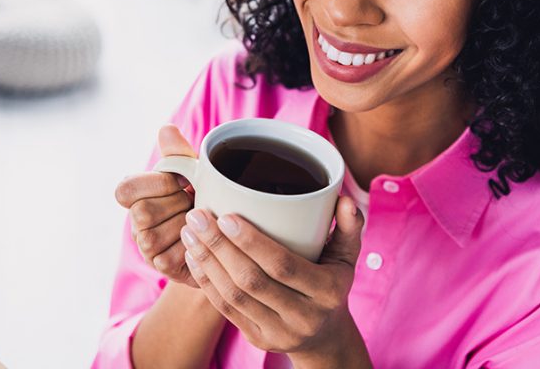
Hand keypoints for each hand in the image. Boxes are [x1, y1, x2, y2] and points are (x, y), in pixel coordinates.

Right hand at [114, 124, 198, 287]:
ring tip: (201, 220)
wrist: (226, 233)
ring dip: (183, 227)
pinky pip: (168, 259)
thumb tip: (166, 130)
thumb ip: (179, 154)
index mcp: (140, 193)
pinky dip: (191, 247)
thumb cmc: (206, 195)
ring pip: (152, 238)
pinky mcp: (161, 266)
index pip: (125, 189)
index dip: (156, 184)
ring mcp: (147, 246)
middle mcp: (137, 221)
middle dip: (175, 206)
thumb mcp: (196, 172)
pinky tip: (203, 238)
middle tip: (196, 202)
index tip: (183, 181)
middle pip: (141, 214)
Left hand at [179, 197, 371, 363]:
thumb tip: (344, 200)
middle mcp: (303, 316)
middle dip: (218, 246)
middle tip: (197, 217)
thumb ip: (349, 227)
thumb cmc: (333, 284)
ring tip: (189, 233)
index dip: (252, 242)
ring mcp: (278, 332)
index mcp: (327, 291)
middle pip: (251, 280)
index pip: (283, 265)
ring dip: (207, 262)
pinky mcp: (258, 340)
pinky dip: (206, 282)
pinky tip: (193, 258)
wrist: (326, 338)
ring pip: (234, 296)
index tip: (226, 216)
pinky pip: (226, 310)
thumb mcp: (347, 258)